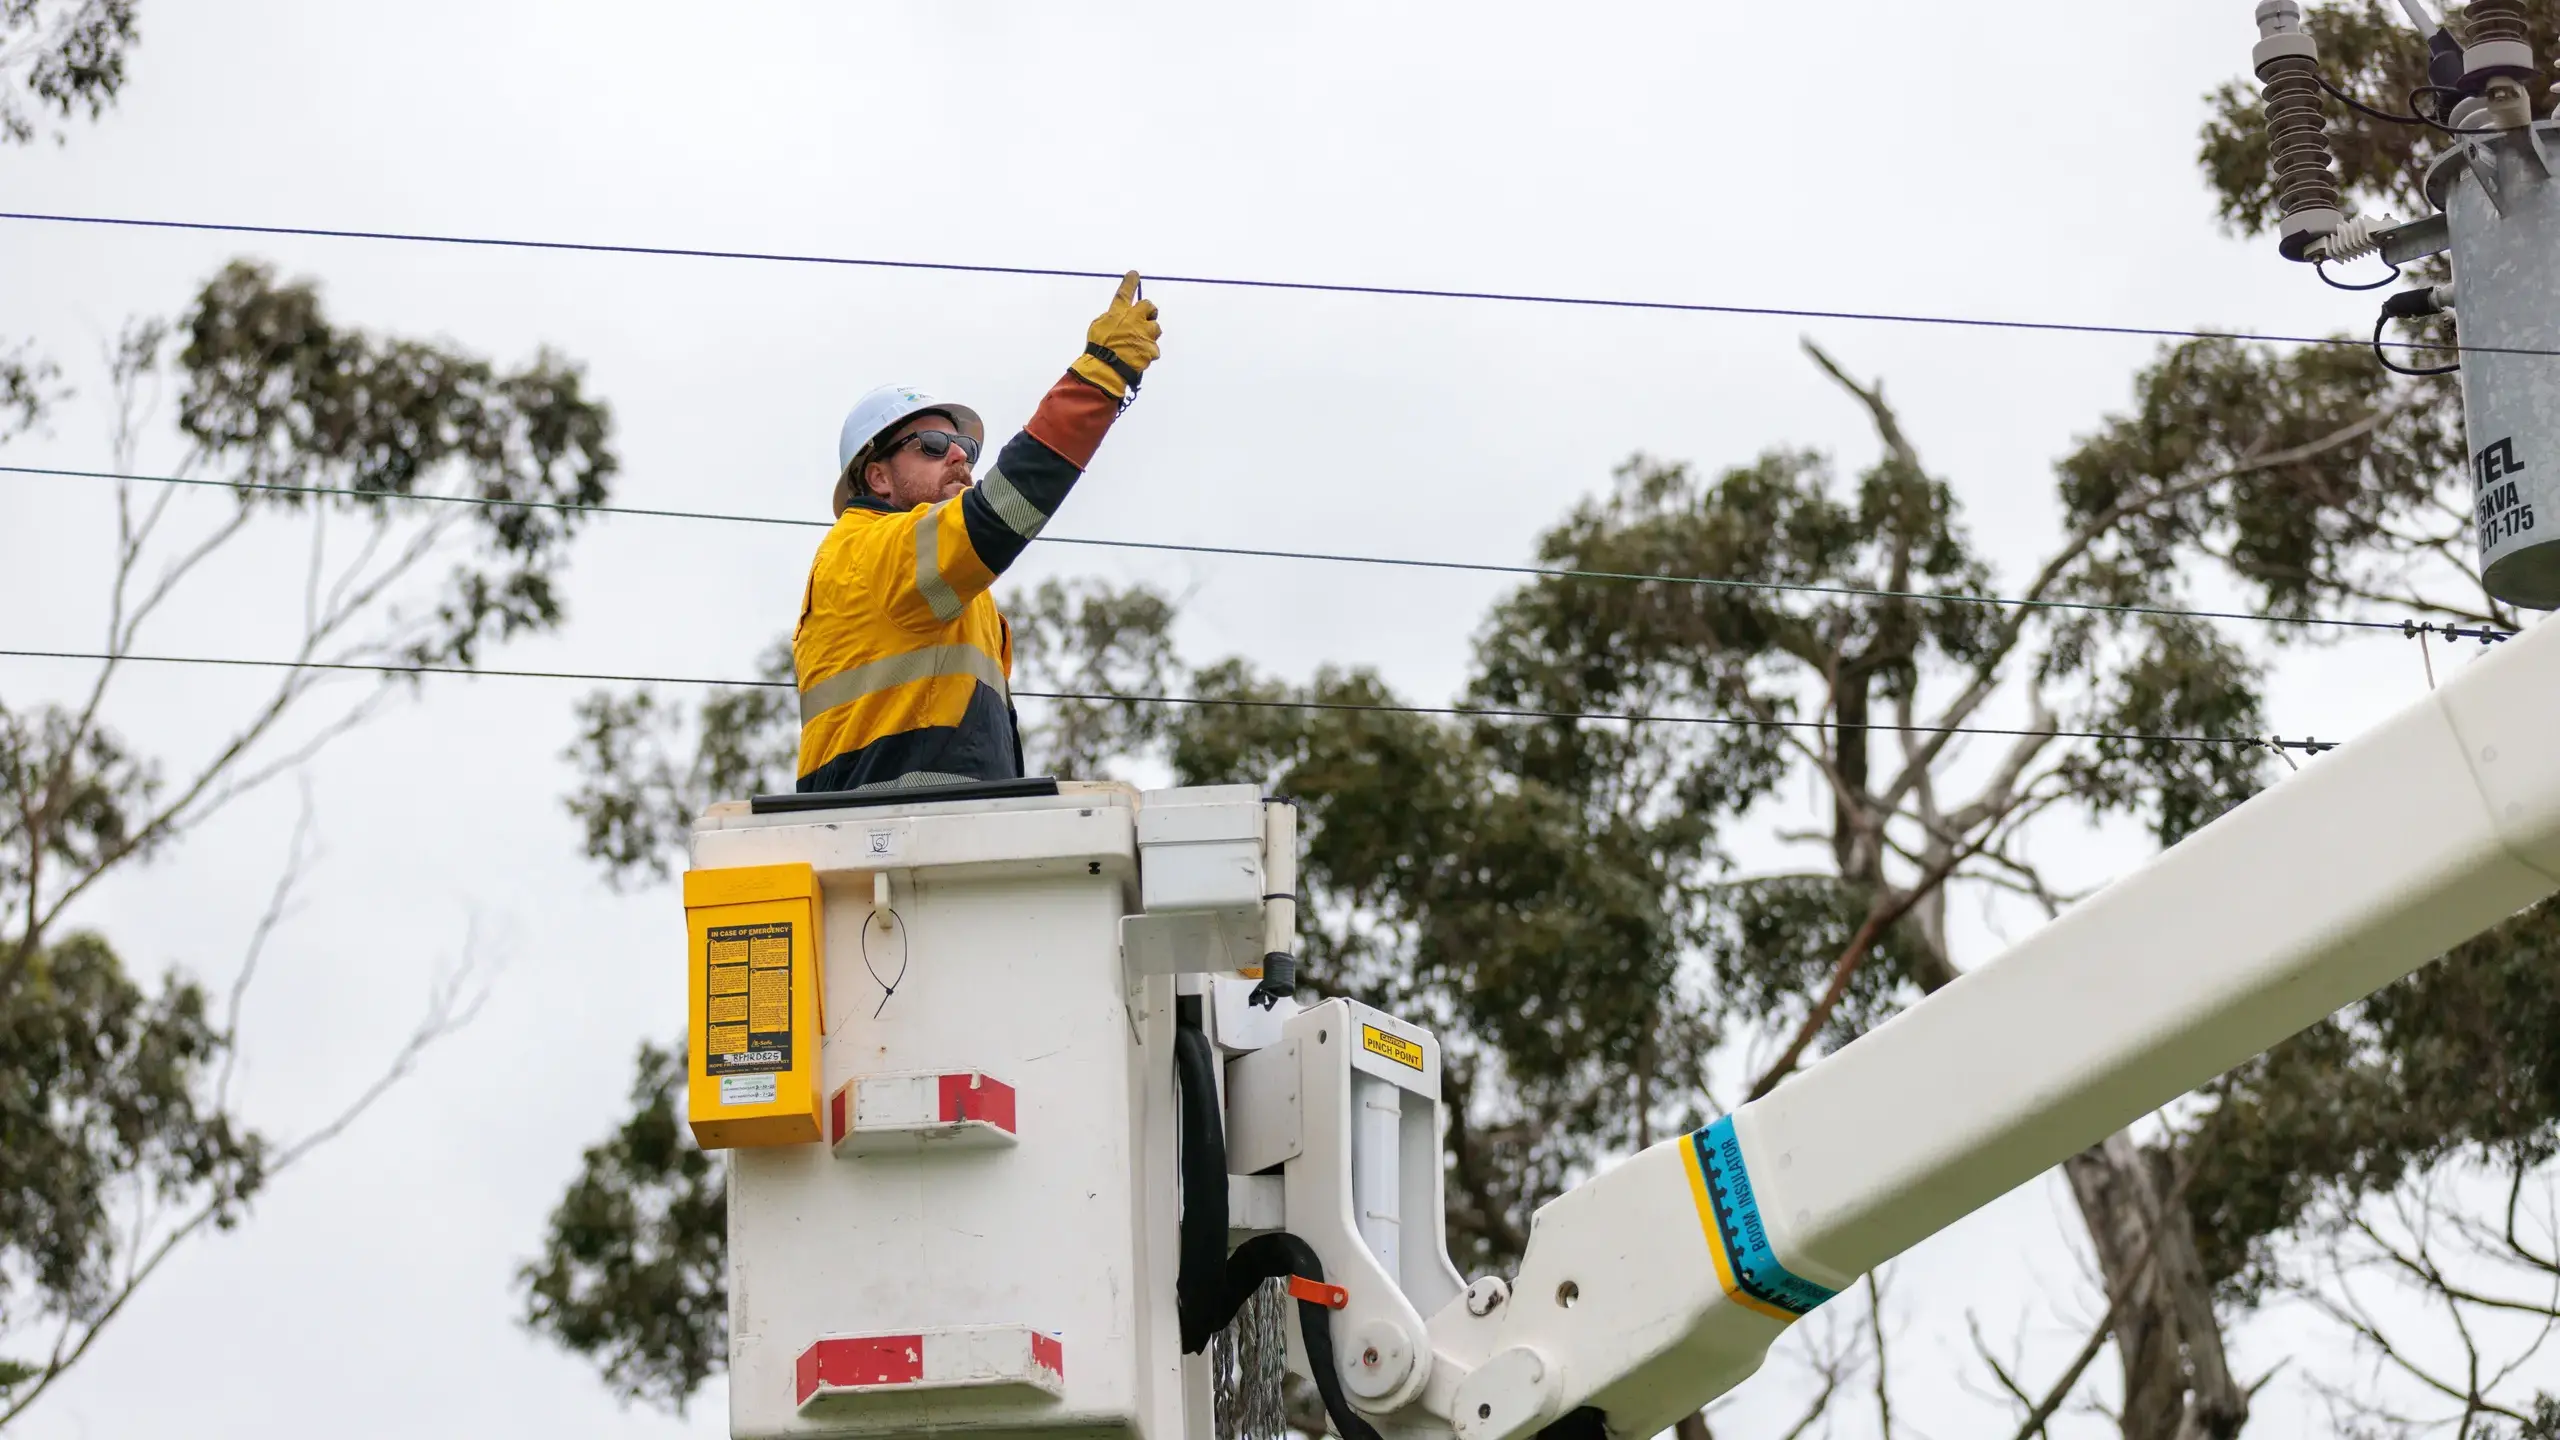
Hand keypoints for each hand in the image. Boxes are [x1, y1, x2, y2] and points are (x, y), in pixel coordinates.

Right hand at [1070, 271, 1160, 402]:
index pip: (1125, 292)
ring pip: (1156, 328)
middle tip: (1144, 320)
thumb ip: (1110, 318)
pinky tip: (1137, 357)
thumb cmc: (1098, 348)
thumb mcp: (1097, 327)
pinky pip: (1154, 348)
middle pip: (1150, 306)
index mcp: (1118, 313)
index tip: (1134, 274)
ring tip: (1138, 343)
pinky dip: (1147, 352)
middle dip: (1150, 312)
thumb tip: (1118, 318)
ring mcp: (1145, 334)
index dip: (1130, 282)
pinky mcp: (1152, 349)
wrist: (1106, 367)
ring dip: (1150, 333)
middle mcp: (1134, 319)